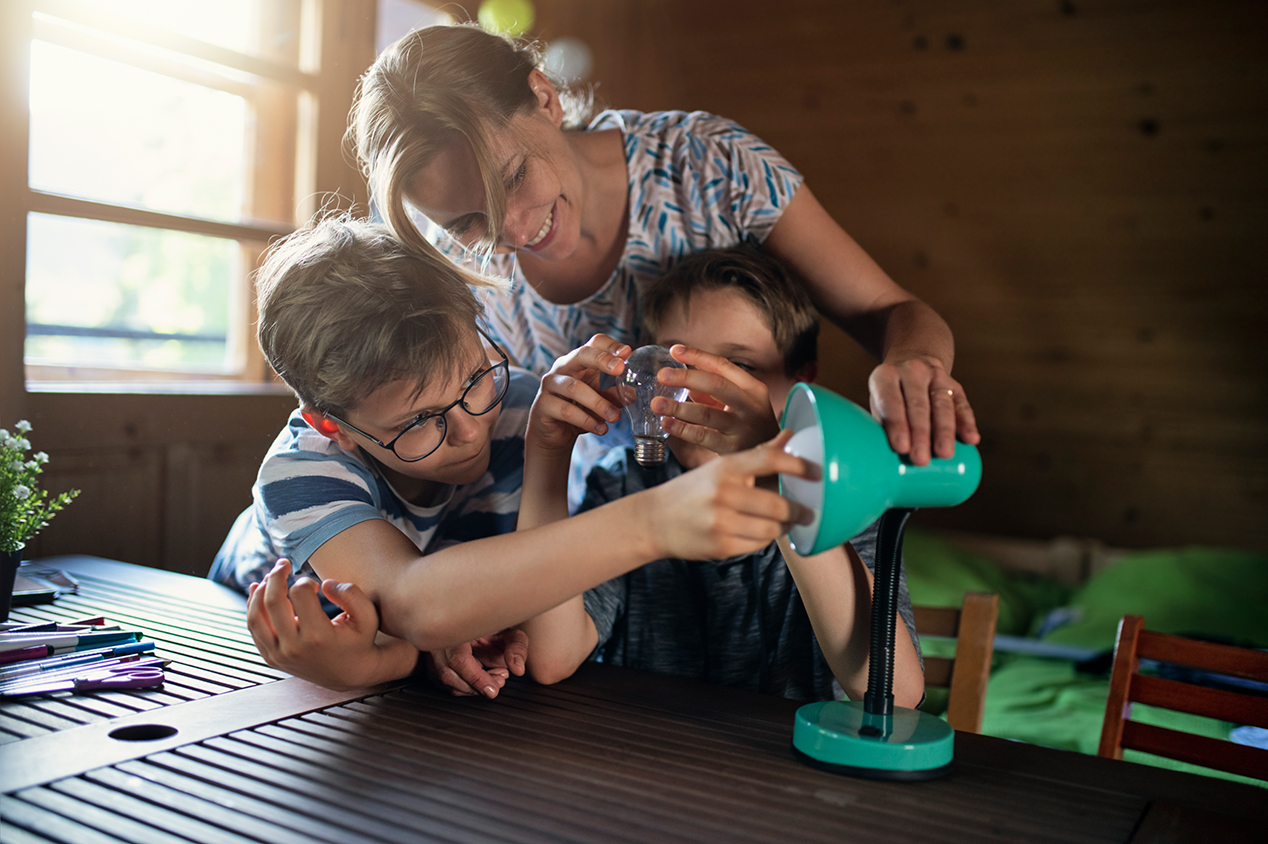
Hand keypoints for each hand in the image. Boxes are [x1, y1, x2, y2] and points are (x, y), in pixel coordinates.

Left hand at [247, 559, 412, 690]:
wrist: (350, 674)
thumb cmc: (360, 640)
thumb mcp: (368, 617)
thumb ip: (351, 594)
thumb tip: (324, 583)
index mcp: (318, 636)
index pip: (299, 593)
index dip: (306, 581)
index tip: (315, 585)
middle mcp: (294, 647)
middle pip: (272, 601)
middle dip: (276, 575)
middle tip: (283, 563)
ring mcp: (279, 655)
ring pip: (255, 617)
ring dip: (260, 590)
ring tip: (270, 576)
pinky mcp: (272, 659)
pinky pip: (254, 630)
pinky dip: (252, 607)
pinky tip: (258, 590)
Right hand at [421, 628, 529, 697]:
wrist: (477, 616)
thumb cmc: (492, 622)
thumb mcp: (510, 630)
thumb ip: (517, 647)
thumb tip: (518, 669)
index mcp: (453, 627)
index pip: (458, 660)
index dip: (476, 679)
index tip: (493, 690)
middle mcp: (438, 638)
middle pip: (449, 674)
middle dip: (476, 685)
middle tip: (500, 680)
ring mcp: (432, 650)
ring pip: (445, 679)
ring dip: (471, 686)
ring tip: (494, 676)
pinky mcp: (432, 660)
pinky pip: (443, 679)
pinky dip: (463, 684)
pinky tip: (481, 675)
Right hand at [528, 334, 629, 452]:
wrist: (554, 434)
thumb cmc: (578, 410)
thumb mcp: (600, 400)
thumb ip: (614, 395)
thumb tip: (631, 393)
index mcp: (580, 361)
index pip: (595, 343)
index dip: (611, 345)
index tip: (628, 352)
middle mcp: (563, 367)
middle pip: (581, 354)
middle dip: (601, 360)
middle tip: (620, 369)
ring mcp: (550, 384)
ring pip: (574, 388)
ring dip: (598, 403)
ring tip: (615, 417)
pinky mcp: (543, 405)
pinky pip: (566, 410)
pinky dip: (586, 420)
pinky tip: (600, 428)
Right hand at [648, 430, 814, 560]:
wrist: (654, 520)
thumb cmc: (693, 491)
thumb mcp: (720, 467)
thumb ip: (758, 454)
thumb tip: (790, 434)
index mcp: (725, 467)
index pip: (769, 460)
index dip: (798, 465)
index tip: (817, 472)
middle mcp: (723, 493)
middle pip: (777, 505)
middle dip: (799, 510)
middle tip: (809, 511)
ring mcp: (721, 521)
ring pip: (771, 529)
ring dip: (784, 527)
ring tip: (788, 523)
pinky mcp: (720, 546)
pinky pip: (757, 545)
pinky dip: (765, 539)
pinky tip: (762, 532)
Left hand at [651, 344, 781, 455]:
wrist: (773, 457)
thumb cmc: (749, 424)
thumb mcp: (739, 402)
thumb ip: (713, 391)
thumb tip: (682, 378)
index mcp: (752, 388)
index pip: (723, 366)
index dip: (697, 356)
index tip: (674, 350)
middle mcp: (750, 405)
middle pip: (716, 385)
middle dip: (686, 377)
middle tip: (662, 375)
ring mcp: (742, 427)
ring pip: (707, 413)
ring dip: (679, 407)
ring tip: (657, 403)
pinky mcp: (732, 448)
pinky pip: (703, 436)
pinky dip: (682, 429)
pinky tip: (667, 423)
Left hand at [868, 357, 978, 464]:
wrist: (911, 368)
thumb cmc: (889, 398)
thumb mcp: (878, 406)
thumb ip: (881, 429)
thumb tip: (884, 465)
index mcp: (885, 376)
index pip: (891, 400)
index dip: (897, 424)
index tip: (901, 448)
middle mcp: (911, 371)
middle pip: (918, 404)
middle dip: (920, 433)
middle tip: (921, 460)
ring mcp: (935, 376)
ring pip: (942, 404)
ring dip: (944, 431)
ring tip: (944, 454)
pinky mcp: (955, 386)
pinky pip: (962, 405)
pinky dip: (967, 423)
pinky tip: (971, 439)